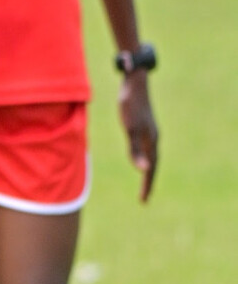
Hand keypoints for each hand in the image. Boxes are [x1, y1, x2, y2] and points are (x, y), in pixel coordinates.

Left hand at [118, 70, 157, 201]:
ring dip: (147, 169)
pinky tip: (139, 157)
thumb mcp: (130, 129)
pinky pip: (146, 147)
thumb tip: (144, 170)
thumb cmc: (130, 106)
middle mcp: (153, 138)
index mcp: (151, 141)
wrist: (134, 83)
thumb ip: (135, 150)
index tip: (143, 200)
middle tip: (144, 197)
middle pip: (153, 164)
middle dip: (148, 181)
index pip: (151, 168)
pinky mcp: (144, 125)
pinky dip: (144, 156)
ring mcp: (149, 131)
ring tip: (144, 180)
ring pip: (150, 155)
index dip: (147, 184)